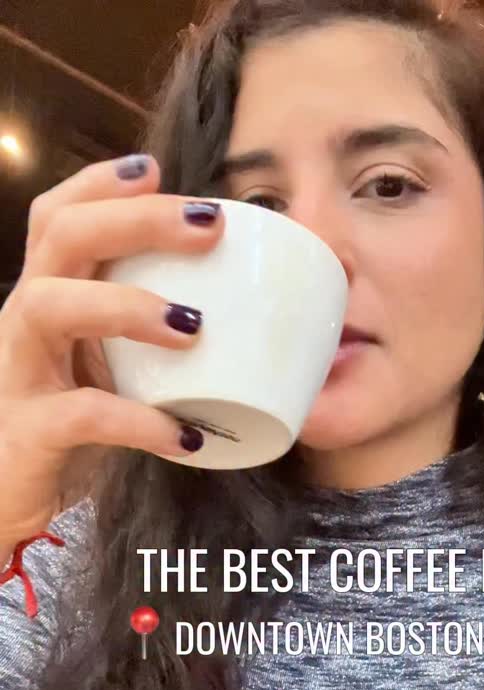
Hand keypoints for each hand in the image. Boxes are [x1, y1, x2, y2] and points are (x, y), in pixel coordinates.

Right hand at [0, 153, 224, 549]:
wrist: (12, 502)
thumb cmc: (70, 431)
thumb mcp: (108, 371)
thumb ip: (147, 339)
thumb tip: (238, 316)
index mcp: (48, 299)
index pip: (58, 216)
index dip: (100, 183)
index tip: (159, 169)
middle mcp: (25, 323)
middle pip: (61, 237)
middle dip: (134, 218)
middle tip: (208, 224)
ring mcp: (19, 374)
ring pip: (49, 306)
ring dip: (125, 304)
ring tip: (192, 326)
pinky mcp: (28, 431)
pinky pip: (81, 414)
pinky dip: (140, 422)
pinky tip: (187, 437)